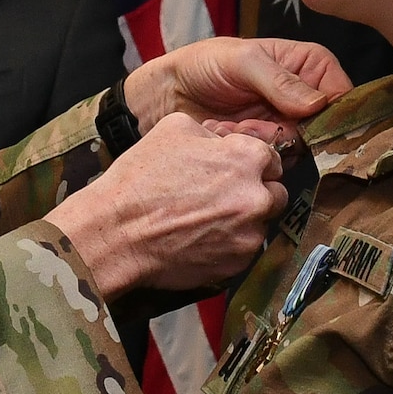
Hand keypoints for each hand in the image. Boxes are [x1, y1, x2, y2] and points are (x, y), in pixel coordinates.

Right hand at [51, 113, 284, 296]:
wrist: (117, 232)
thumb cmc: (140, 179)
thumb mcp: (173, 128)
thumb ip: (213, 132)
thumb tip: (226, 141)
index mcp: (247, 159)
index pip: (272, 159)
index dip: (252, 164)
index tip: (235, 171)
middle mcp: (257, 197)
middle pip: (275, 193)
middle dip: (255, 193)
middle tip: (223, 196)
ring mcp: (249, 235)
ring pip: (260, 225)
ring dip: (242, 221)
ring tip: (205, 219)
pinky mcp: (237, 264)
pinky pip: (242, 251)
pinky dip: (227, 245)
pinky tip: (199, 238)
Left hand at [124, 37, 348, 144]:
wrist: (166, 93)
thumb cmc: (203, 64)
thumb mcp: (241, 61)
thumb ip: (279, 81)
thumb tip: (318, 104)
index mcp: (307, 65)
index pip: (341, 91)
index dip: (333, 110)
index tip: (308, 120)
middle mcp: (303, 97)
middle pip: (324, 127)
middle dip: (289, 130)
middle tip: (256, 125)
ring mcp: (285, 125)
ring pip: (298, 147)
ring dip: (265, 142)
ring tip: (233, 127)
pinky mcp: (266, 148)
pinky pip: (274, 160)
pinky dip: (250, 151)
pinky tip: (226, 135)